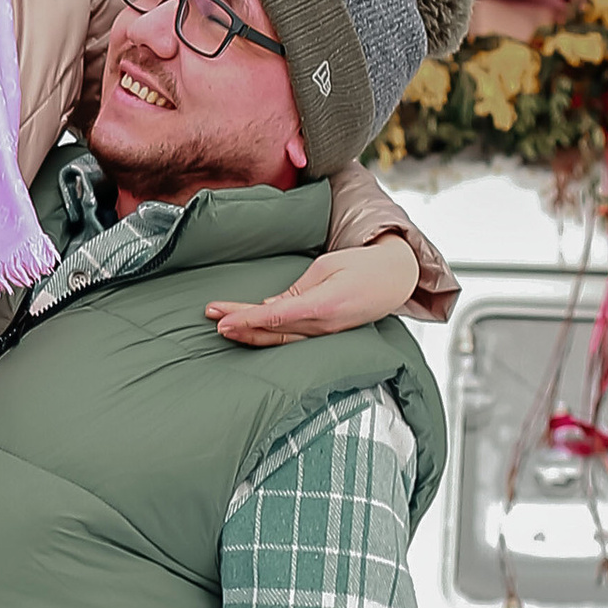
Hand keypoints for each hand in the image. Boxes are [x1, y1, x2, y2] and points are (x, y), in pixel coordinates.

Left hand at [209, 231, 415, 344]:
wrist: (395, 279)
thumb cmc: (362, 266)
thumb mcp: (326, 267)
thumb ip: (297, 290)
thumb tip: (270, 305)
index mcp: (323, 306)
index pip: (276, 316)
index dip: (247, 320)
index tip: (222, 320)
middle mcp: (323, 326)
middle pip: (273, 331)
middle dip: (240, 326)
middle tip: (212, 318)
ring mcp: (326, 334)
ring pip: (280, 340)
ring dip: (250, 334)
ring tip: (223, 325)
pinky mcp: (326, 335)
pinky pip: (293, 340)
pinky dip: (269, 337)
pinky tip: (250, 331)